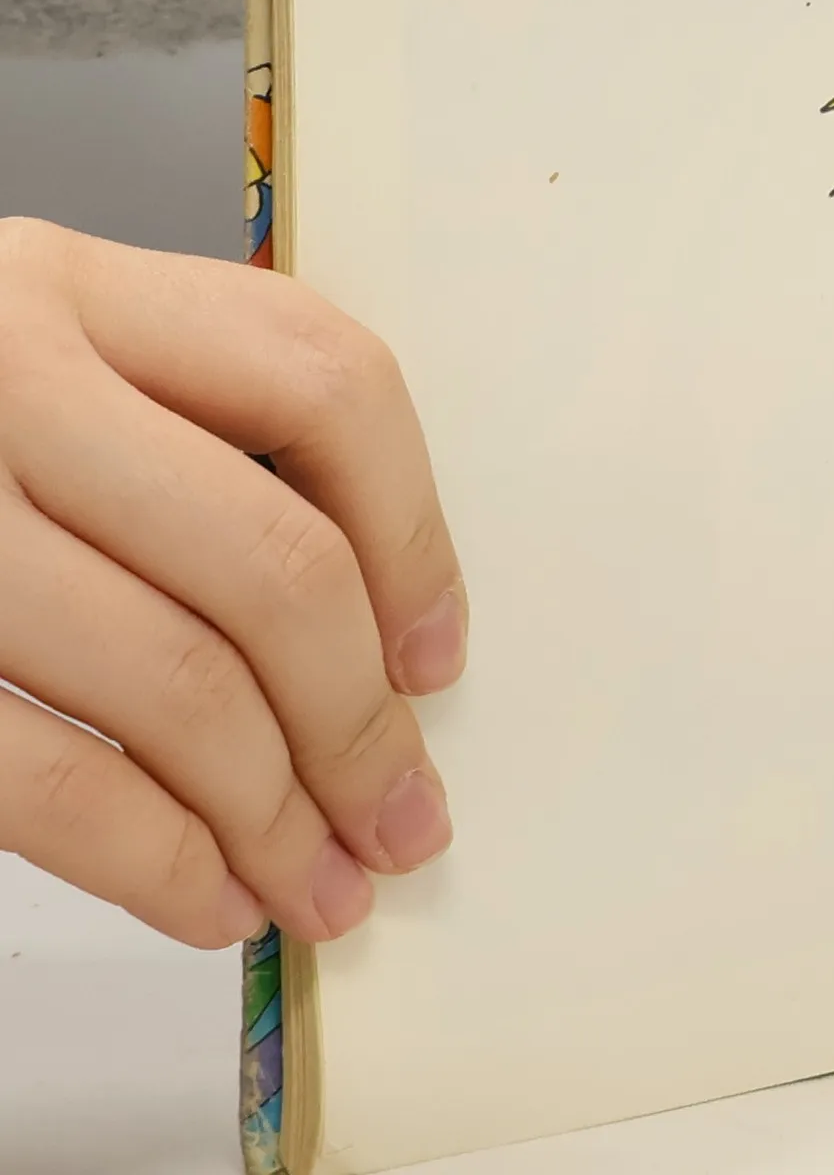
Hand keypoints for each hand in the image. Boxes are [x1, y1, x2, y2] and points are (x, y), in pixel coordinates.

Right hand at [0, 220, 463, 948]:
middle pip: (274, 561)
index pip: (329, 381)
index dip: (415, 537)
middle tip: (402, 814)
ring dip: (276, 818)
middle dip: (360, 722)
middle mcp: (9, 380)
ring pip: (176, 683)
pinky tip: (211, 900)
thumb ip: (186, 437)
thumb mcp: (45, 365)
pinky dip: (157, 863)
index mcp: (77, 289)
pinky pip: (47, 781)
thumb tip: (381, 637)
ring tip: (323, 884)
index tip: (434, 656)